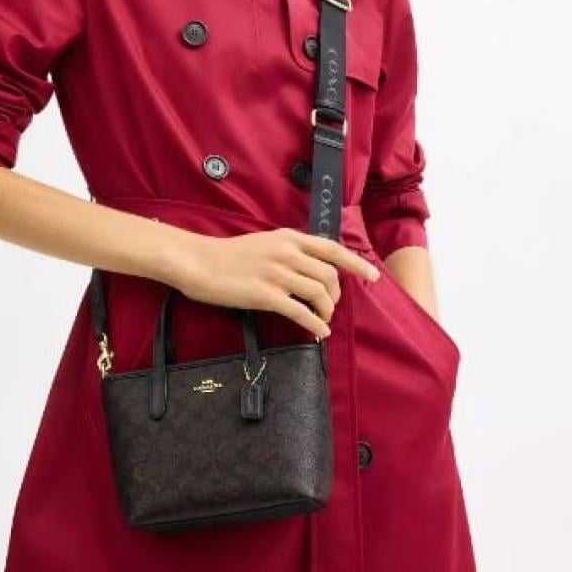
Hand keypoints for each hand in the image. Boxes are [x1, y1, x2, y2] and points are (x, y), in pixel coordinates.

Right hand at [174, 228, 379, 338]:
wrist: (199, 262)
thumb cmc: (229, 255)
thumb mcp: (265, 242)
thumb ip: (290, 250)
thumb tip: (312, 267)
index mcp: (289, 238)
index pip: (332, 249)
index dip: (356, 263)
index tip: (373, 275)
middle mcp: (287, 253)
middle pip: (330, 276)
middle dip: (337, 296)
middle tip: (330, 307)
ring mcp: (277, 274)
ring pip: (319, 294)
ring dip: (327, 312)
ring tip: (322, 321)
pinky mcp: (266, 295)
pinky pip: (301, 313)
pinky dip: (315, 325)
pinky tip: (317, 333)